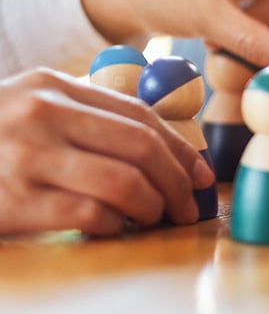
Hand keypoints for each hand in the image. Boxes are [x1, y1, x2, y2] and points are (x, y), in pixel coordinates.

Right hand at [0, 69, 214, 235]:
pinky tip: (116, 228)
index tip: (204, 174)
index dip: (183, 148)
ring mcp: (24, 157)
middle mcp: (41, 115)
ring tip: (157, 218)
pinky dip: (115, 224)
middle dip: (177, 181)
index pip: (140, 115)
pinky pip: (88, 213)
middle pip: (141, 147)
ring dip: (153, 206)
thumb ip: (88, 115)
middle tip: (188, 206)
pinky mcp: (12, 201)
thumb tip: (167, 147)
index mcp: (53, 85)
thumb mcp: (33, 107)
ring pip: (123, 182)